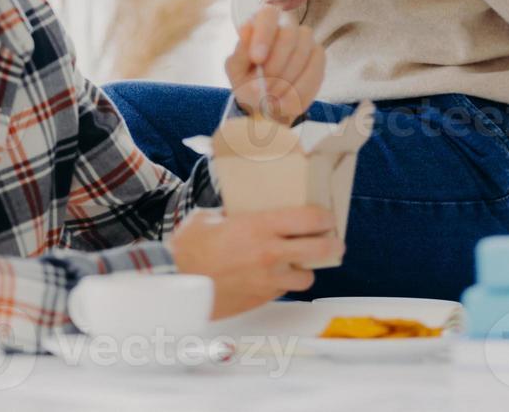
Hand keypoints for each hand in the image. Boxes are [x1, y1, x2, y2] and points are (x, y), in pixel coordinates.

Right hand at [169, 206, 341, 318]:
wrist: (174, 283)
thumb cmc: (188, 248)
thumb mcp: (212, 217)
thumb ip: (236, 214)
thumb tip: (245, 209)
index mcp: (260, 226)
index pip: (310, 218)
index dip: (325, 217)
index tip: (327, 217)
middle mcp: (270, 253)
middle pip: (322, 249)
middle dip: (333, 245)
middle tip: (334, 242)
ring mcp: (267, 279)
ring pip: (307, 276)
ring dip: (306, 268)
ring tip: (298, 262)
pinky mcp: (260, 298)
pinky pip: (283, 290)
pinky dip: (283, 283)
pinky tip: (272, 276)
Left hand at [223, 5, 325, 124]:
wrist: (267, 104)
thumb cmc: (249, 81)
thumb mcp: (237, 71)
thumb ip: (241, 52)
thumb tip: (246, 29)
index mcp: (262, 24)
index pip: (268, 15)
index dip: (264, 35)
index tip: (257, 59)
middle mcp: (286, 27)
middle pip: (288, 34)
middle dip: (276, 64)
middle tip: (265, 86)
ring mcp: (305, 40)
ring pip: (303, 51)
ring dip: (287, 78)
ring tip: (273, 96)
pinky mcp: (318, 55)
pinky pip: (316, 67)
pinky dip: (301, 87)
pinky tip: (288, 98)